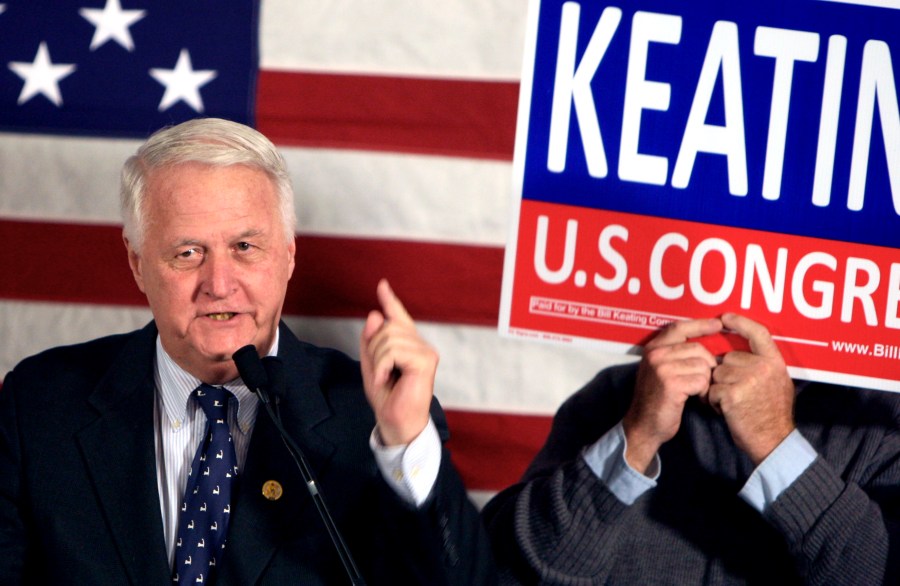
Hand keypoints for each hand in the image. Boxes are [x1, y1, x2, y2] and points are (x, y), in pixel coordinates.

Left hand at [359, 279, 437, 445]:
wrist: (397, 423)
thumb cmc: (388, 399)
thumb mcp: (371, 366)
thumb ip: (371, 341)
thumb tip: (375, 314)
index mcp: (408, 346)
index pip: (398, 317)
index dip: (390, 300)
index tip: (382, 285)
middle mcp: (420, 345)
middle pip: (388, 327)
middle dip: (374, 348)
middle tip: (378, 373)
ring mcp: (426, 352)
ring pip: (389, 338)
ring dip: (378, 360)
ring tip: (383, 379)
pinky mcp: (426, 360)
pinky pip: (394, 351)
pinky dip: (382, 366)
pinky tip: (385, 380)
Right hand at [624, 318, 722, 472]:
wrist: (644, 425)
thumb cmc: (657, 399)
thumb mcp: (659, 371)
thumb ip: (674, 355)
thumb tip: (704, 344)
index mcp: (652, 348)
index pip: (679, 328)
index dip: (700, 324)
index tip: (718, 324)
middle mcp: (656, 355)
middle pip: (697, 348)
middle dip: (707, 365)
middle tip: (702, 381)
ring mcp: (662, 368)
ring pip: (702, 365)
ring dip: (705, 381)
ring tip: (696, 391)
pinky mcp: (671, 384)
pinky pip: (701, 380)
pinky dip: (703, 392)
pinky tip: (695, 398)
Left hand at [708, 313, 794, 465]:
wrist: (773, 441)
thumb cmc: (772, 415)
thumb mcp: (778, 384)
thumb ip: (763, 366)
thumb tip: (743, 353)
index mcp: (775, 362)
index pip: (758, 333)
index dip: (740, 322)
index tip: (725, 317)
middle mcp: (762, 367)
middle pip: (727, 358)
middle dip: (724, 375)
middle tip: (736, 394)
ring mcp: (748, 379)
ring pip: (716, 374)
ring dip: (717, 389)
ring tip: (732, 403)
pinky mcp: (732, 393)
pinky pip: (711, 389)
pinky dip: (713, 402)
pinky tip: (727, 411)